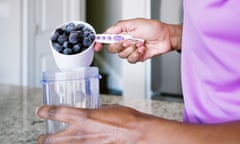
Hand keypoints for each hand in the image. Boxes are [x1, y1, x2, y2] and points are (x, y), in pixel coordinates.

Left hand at [36, 104, 158, 143]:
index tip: (41, 110)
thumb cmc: (127, 119)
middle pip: (50, 139)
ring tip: (54, 143)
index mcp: (84, 117)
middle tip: (43, 136)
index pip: (56, 112)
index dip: (45, 111)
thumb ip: (96, 111)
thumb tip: (93, 112)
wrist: (138, 134)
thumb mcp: (108, 109)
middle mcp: (80, 133)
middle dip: (43, 138)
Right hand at [94, 18, 181, 62]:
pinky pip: (131, 60)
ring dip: (132, 49)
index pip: (107, 38)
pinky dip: (137, 54)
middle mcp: (125, 42)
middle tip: (128, 41)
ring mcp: (131, 50)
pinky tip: (142, 49)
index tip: (97, 46)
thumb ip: (119, 27)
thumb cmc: (153, 28)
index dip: (100, 42)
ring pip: (122, 55)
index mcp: (122, 33)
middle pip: (112, 49)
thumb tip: (108, 32)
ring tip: (140, 43)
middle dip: (120, 45)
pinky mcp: (137, 57)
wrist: (165, 37)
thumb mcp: (134, 23)